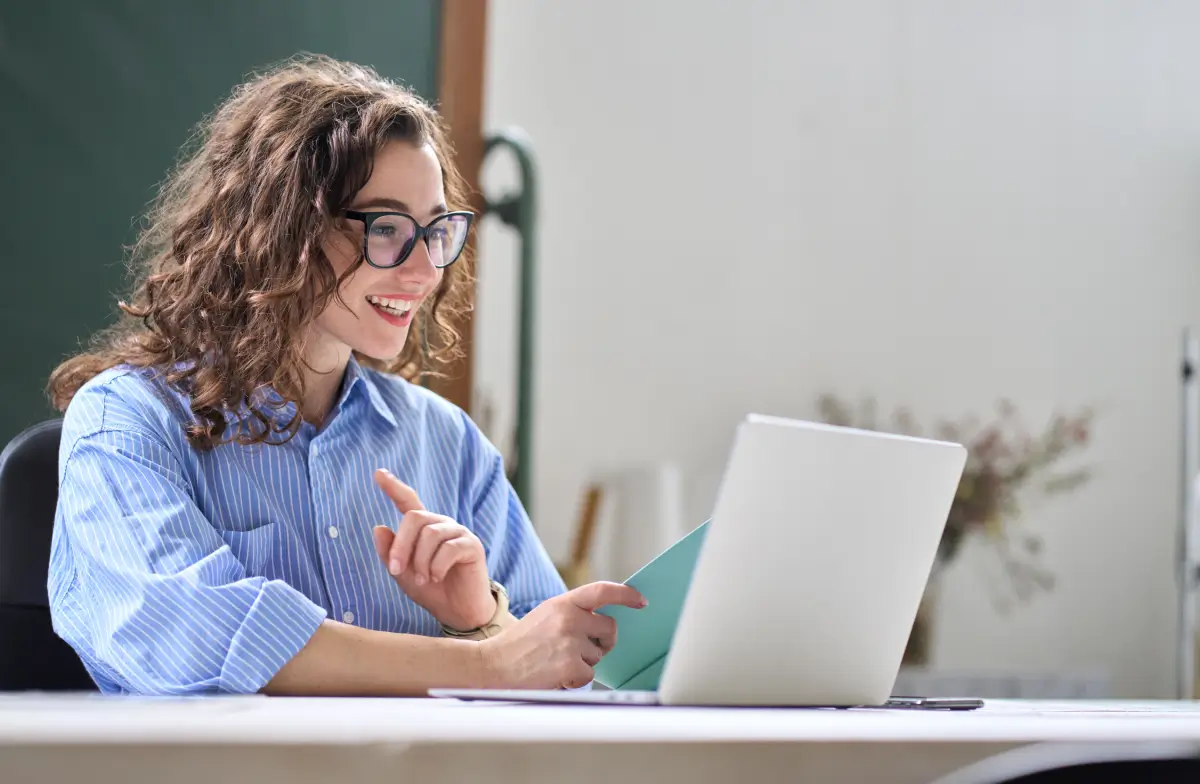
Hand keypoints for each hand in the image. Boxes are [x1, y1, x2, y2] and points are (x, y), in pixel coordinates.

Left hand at [371, 469, 495, 631]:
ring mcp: (458, 533)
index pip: (408, 501)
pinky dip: (437, 566)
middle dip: (401, 545)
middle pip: (415, 517)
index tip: (378, 473)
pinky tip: (436, 578)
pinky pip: (449, 548)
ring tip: (422, 580)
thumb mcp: (403, 574)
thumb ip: (390, 553)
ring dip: (420, 561)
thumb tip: (378, 527)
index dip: (393, 487)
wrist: (458, 613)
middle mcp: (441, 525)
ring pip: (430, 534)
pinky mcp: (472, 545)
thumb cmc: (431, 591)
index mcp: (423, 528)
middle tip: (395, 569)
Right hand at [477, 581, 646, 689]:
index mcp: (563, 603)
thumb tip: (604, 620)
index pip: (602, 591)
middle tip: (582, 648)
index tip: (640, 600)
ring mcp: (570, 642)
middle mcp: (569, 619)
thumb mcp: (546, 615)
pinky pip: (589, 675)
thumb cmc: (521, 643)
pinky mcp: (570, 666)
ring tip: (557, 661)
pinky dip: (576, 679)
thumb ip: (572, 612)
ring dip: (584, 662)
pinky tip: (556, 674)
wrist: (493, 665)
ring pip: (599, 655)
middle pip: (610, 628)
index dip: (625, 594)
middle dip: (602, 641)